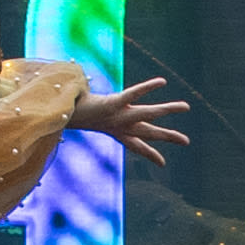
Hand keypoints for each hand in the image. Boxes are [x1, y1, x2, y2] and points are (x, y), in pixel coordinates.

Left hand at [71, 76, 190, 164]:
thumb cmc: (72, 113)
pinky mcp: (113, 103)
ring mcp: (118, 115)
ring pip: (149, 113)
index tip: (162, 163)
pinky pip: (133, 94)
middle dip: (168, 136)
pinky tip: (162, 81)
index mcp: (115, 130)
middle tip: (186, 141)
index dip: (150, 154)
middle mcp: (120, 124)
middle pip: (149, 131)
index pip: (136, 145)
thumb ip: (85, 114)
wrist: (58, 111)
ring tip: (185, 106)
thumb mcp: (81, 117)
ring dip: (167, 110)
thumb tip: (78, 106)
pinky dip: (147, 88)